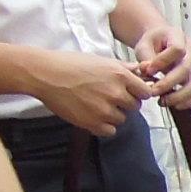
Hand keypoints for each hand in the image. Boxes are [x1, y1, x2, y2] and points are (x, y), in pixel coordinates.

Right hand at [33, 48, 155, 134]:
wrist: (45, 74)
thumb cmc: (71, 64)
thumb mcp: (101, 61)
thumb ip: (124, 68)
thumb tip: (143, 70)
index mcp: (120, 75)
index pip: (145, 92)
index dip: (138, 93)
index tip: (130, 92)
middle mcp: (116, 93)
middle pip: (135, 107)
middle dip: (125, 103)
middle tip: (108, 97)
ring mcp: (105, 110)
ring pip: (122, 119)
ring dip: (113, 114)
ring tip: (96, 104)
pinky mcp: (93, 123)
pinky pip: (110, 130)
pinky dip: (103, 126)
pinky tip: (92, 115)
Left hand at [131, 25, 190, 111]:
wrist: (162, 42)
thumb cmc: (154, 43)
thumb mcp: (144, 44)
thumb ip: (145, 56)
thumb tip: (146, 69)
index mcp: (178, 37)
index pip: (177, 50)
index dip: (162, 62)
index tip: (148, 71)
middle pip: (186, 70)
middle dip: (168, 84)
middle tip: (153, 92)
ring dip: (178, 96)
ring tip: (162, 101)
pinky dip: (188, 102)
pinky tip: (174, 105)